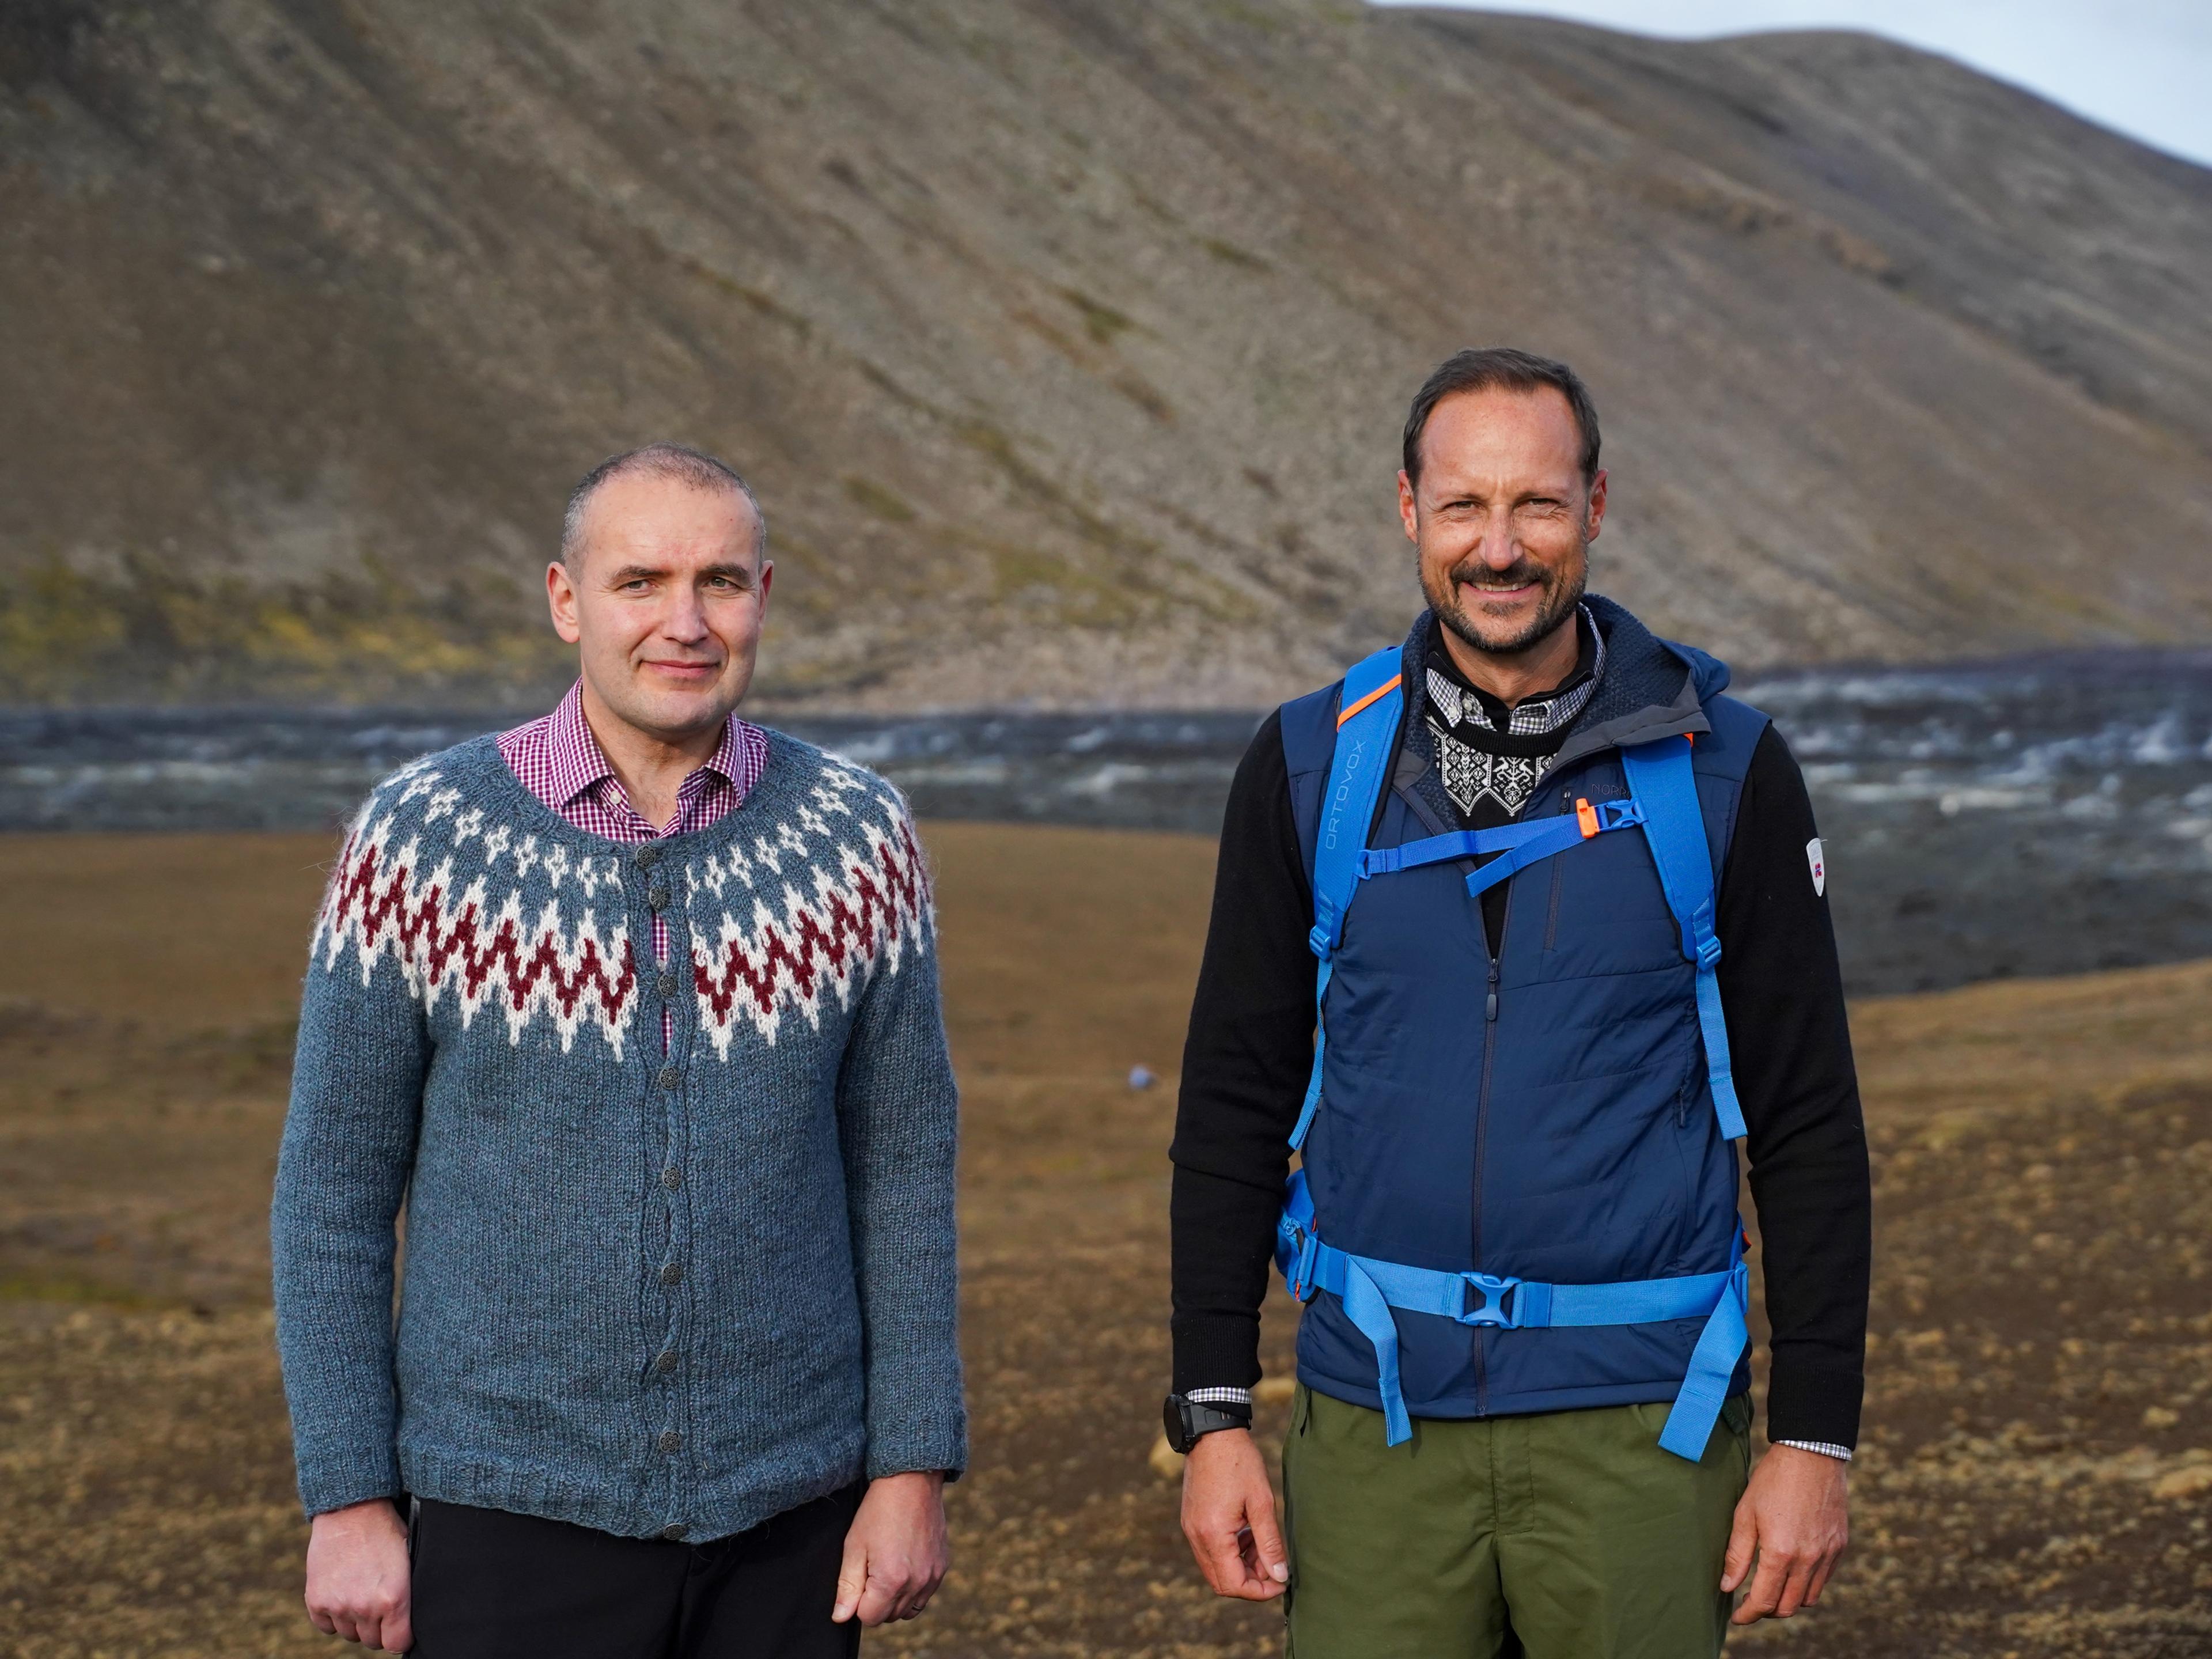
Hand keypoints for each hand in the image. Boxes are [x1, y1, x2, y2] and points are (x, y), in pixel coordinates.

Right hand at [304, 1498, 411, 1650]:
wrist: (352, 1509)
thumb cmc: (386, 1531)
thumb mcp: (409, 1560)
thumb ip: (407, 1595)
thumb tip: (408, 1620)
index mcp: (393, 1599)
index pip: (397, 1644)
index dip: (400, 1636)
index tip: (400, 1627)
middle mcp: (364, 1607)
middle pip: (372, 1640)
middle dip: (378, 1627)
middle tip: (379, 1603)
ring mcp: (338, 1605)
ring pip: (349, 1634)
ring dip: (355, 1621)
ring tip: (360, 1593)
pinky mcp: (316, 1600)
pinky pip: (326, 1626)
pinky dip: (333, 1616)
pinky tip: (342, 1595)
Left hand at [832, 1471, 949, 1625]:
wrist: (912, 1481)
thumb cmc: (879, 1511)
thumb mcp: (854, 1546)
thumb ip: (847, 1586)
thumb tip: (841, 1617)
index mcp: (891, 1580)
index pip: (869, 1618)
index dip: (859, 1602)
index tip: (860, 1577)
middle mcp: (916, 1583)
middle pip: (889, 1616)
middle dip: (876, 1601)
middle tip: (872, 1568)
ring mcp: (932, 1576)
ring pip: (908, 1610)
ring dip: (895, 1599)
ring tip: (888, 1568)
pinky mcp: (942, 1568)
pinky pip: (924, 1595)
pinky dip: (913, 1589)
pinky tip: (905, 1564)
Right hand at [1180, 1428, 1287, 1600]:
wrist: (1211, 1433)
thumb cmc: (1239, 1463)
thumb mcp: (1262, 1502)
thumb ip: (1270, 1543)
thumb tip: (1280, 1576)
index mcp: (1213, 1534)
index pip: (1233, 1584)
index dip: (1260, 1591)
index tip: (1281, 1581)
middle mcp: (1196, 1537)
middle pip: (1221, 1582)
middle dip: (1250, 1582)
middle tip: (1273, 1565)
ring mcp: (1191, 1529)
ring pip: (1215, 1567)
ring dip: (1241, 1566)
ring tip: (1262, 1545)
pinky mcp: (1191, 1520)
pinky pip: (1210, 1550)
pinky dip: (1230, 1552)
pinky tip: (1247, 1533)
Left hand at [1721, 1443, 1849, 1622]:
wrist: (1811, 1454)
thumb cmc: (1772, 1480)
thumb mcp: (1745, 1513)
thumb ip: (1737, 1554)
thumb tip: (1727, 1586)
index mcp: (1781, 1553)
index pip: (1764, 1601)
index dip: (1748, 1614)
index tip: (1736, 1616)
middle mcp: (1808, 1560)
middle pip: (1788, 1606)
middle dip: (1767, 1611)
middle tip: (1751, 1603)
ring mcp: (1827, 1554)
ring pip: (1808, 1598)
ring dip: (1788, 1600)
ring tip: (1770, 1588)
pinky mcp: (1839, 1546)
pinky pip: (1824, 1579)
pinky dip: (1807, 1584)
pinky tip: (1792, 1571)